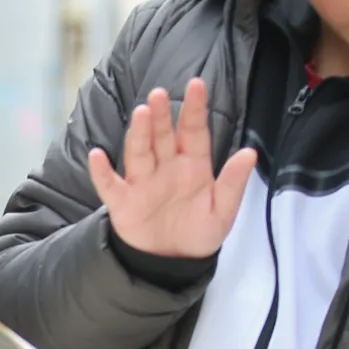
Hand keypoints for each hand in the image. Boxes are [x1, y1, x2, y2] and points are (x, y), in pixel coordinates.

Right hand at [88, 79, 259, 259]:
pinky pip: (110, 185)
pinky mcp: (123, 202)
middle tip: (159, 94)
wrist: (173, 265)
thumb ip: (233, 182)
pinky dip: (102, 172)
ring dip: (139, 133)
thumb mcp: (223, 211)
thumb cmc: (198, 234)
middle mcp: (166, 168)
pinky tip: (98, 156)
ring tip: (142, 114)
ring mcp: (143, 183)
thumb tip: (250, 153)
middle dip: (162, 115)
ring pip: (139, 152)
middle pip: (162, 136)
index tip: (197, 84)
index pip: (194, 131)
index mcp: (193, 165)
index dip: (194, 108)